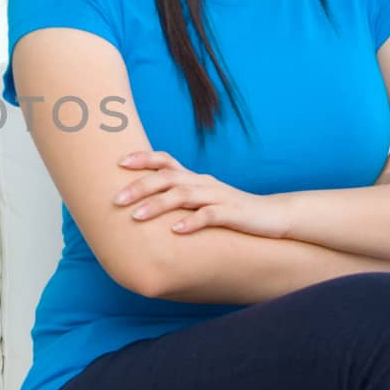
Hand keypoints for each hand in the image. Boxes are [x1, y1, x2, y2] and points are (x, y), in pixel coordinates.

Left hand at [113, 151, 290, 237]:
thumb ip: (178, 200)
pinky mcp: (232, 214)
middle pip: (167, 177)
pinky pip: (209, 216)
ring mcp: (218, 197)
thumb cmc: (231, 211)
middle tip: (116, 200)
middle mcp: (203, 183)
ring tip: (136, 217)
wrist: (273, 216)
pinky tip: (175, 231)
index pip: (165, 161)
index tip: (118, 162)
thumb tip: (143, 207)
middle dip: (139, 186)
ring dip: (157, 204)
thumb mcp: (202, 201)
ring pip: (183, 195)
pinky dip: (191, 222)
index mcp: (194, 178)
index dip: (142, 158)